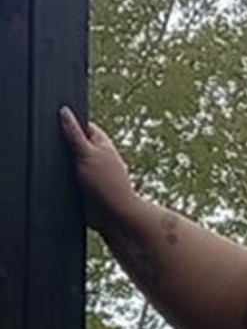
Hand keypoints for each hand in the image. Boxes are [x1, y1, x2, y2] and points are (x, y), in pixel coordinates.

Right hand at [58, 107, 137, 232]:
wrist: (112, 216)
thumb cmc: (106, 184)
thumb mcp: (86, 154)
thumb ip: (74, 134)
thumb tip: (64, 112)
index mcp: (100, 142)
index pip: (83, 125)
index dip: (69, 122)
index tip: (54, 119)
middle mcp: (96, 155)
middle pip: (75, 143)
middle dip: (63, 144)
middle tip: (52, 144)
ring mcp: (90, 171)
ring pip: (71, 161)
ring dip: (64, 164)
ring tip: (57, 164)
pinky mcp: (84, 186)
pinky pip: (70, 178)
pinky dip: (64, 178)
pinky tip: (59, 179)